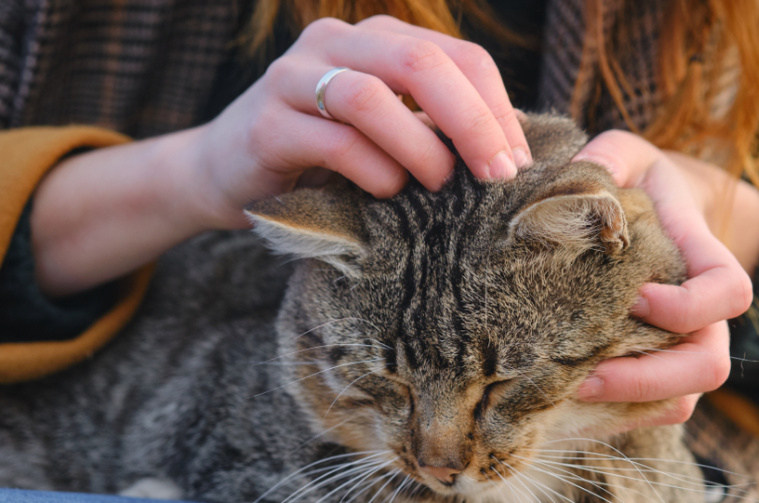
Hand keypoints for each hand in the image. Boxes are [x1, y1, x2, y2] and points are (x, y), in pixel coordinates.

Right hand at [31, 16, 529, 296]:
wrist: (227, 173)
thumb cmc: (326, 159)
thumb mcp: (390, 134)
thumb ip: (437, 128)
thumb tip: (513, 152)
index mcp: (380, 40)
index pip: (460, 57)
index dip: (499, 109)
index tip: (519, 163)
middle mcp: (337, 43)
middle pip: (421, 64)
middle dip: (472, 123)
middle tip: (497, 175)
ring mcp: (294, 77)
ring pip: (371, 96)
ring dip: (420, 148)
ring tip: (439, 186)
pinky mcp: (266, 123)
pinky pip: (333, 140)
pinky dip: (373, 172)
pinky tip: (387, 193)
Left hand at [571, 131, 758, 431]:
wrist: (656, 214)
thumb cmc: (639, 185)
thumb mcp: (626, 157)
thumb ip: (608, 159)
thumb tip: (574, 179)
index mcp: (705, 258)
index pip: (728, 292)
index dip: (687, 305)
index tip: (635, 294)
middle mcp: (704, 315)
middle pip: (709, 366)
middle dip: (649, 377)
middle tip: (584, 371)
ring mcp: (684, 349)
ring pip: (680, 401)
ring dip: (626, 404)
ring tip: (566, 391)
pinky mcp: (658, 374)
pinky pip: (652, 412)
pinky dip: (615, 416)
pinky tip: (564, 401)